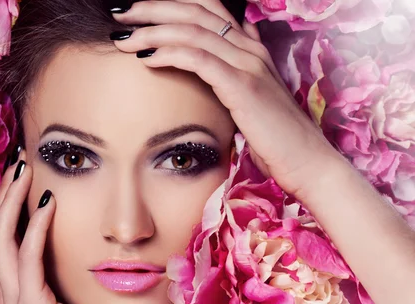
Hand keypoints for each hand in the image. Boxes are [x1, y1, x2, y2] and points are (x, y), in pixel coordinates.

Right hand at [0, 152, 117, 303]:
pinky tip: (48, 202)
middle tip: (19, 159)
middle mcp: (9, 292)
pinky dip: (35, 226)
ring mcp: (16, 301)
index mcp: (16, 286)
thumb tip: (72, 222)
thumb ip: (63, 260)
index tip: (23, 168)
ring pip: (3, 239)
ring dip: (13, 200)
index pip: (4, 234)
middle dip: (5, 192)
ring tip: (25, 169)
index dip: (8, 199)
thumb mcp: (72, 285)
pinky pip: (28, 258)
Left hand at [110, 0, 347, 196]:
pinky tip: (146, 58)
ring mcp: (248, 65)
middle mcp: (249, 48)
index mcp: (249, 48)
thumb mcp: (255, 98)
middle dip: (152, 8)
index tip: (137, 11)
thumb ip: (239, 71)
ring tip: (122, 37)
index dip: (170, 3)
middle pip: (194, 11)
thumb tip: (225, 52)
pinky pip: (199, 59)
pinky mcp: (243, 87)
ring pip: (193, 31)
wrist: (309, 163)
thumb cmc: (276, 137)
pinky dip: (170, 54)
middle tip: (119, 12)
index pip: (206, 8)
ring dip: (152, 31)